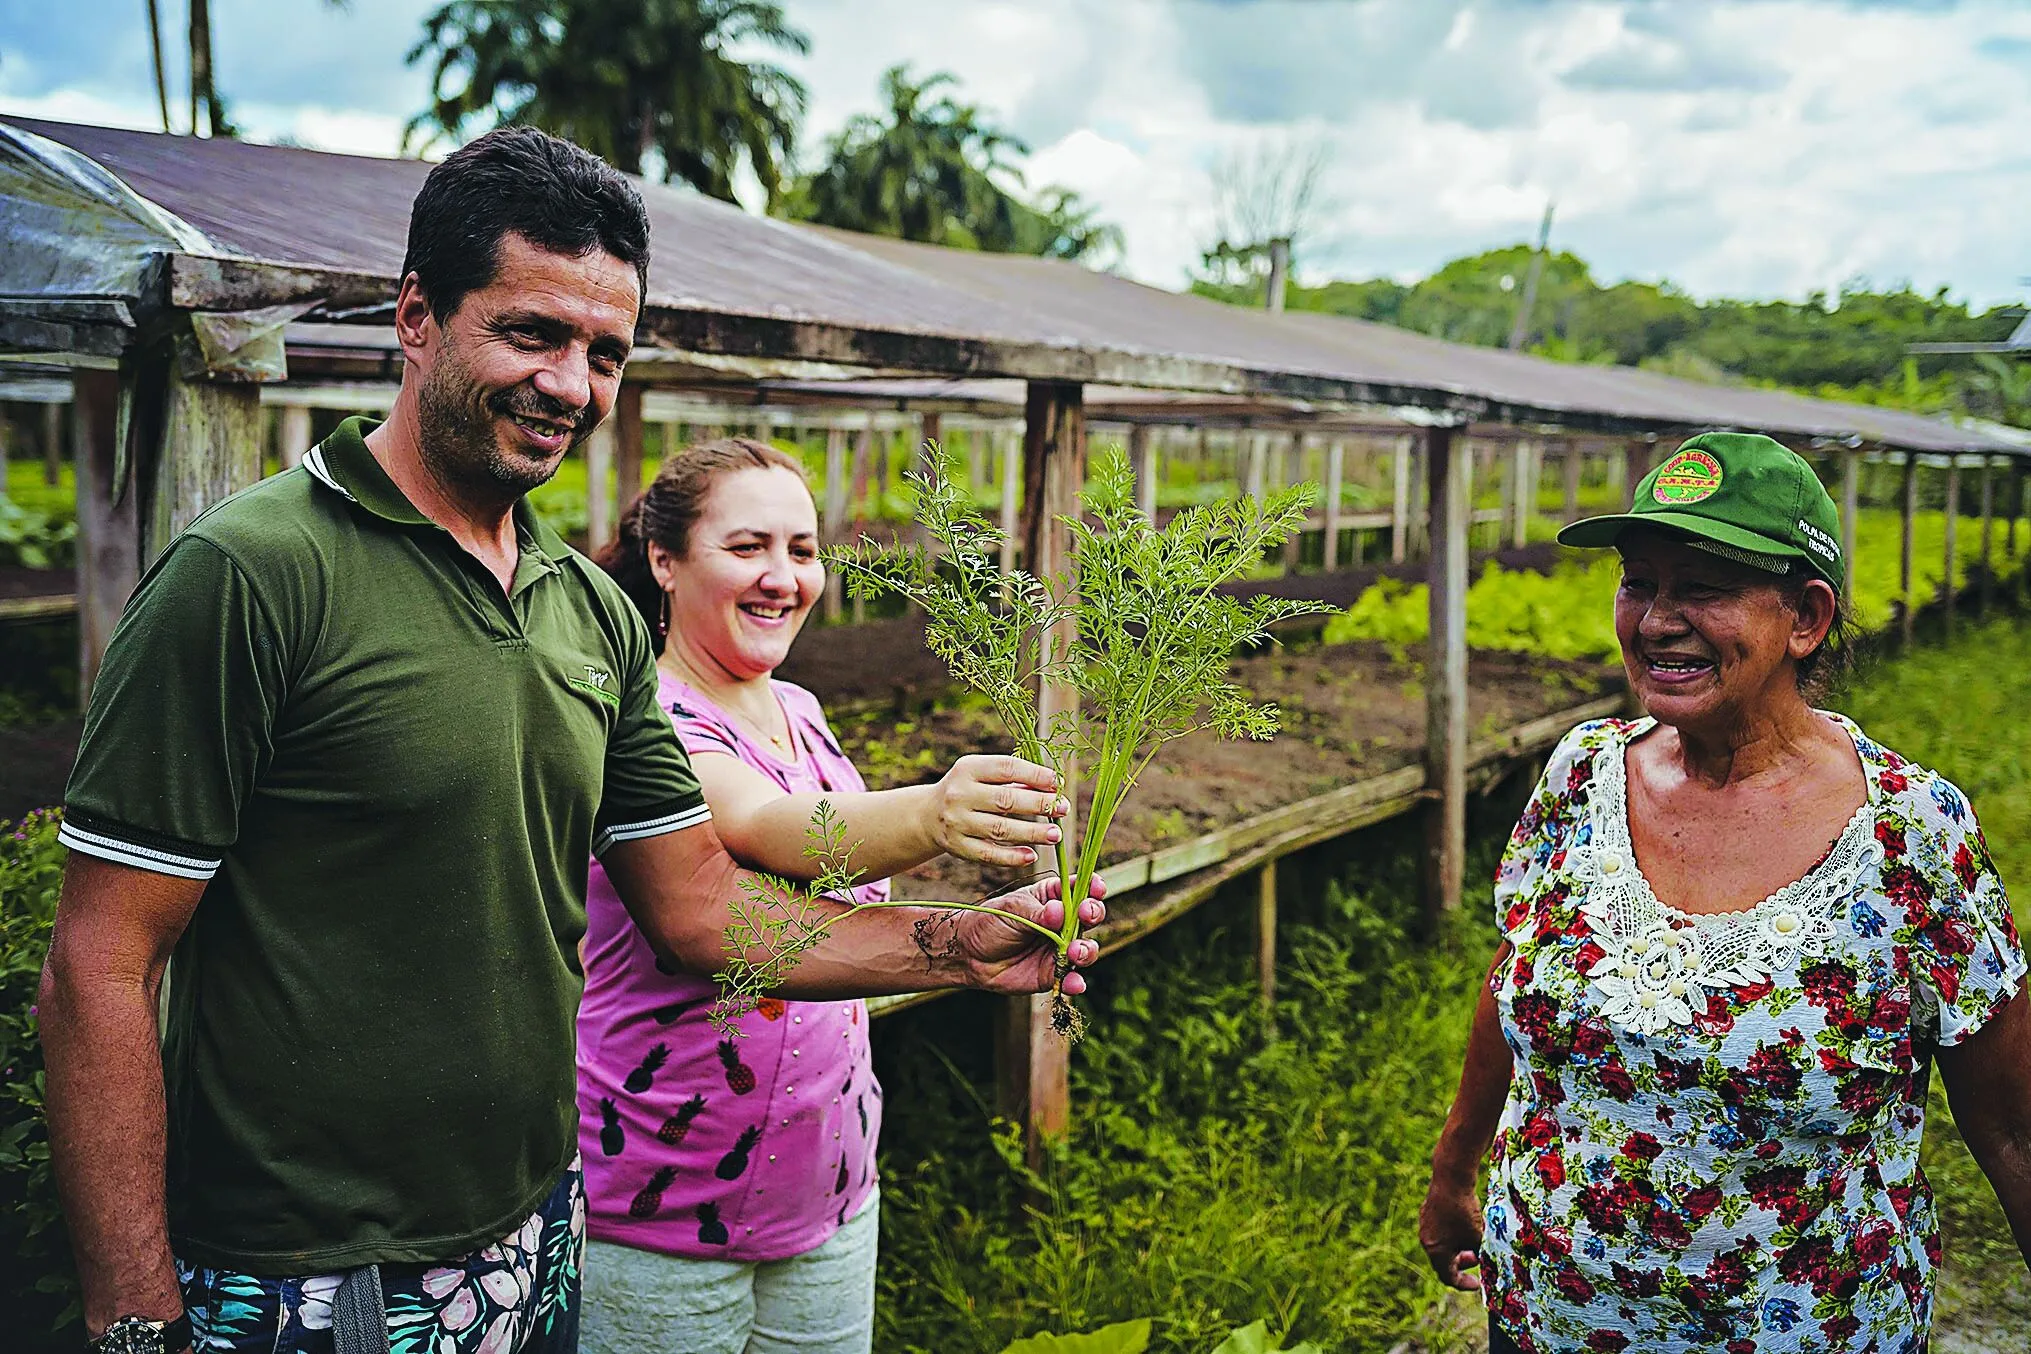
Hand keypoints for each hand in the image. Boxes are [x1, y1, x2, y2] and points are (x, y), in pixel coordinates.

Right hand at [927, 755, 1067, 867]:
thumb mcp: (983, 776)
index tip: (1058, 782)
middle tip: (1064, 808)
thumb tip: (1054, 787)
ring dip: (1032, 833)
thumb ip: (1014, 780)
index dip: (1035, 775)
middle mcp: (959, 795)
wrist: (928, 815)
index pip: (1006, 769)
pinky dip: (1012, 857)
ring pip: (1000, 830)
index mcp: (968, 769)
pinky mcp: (958, 847)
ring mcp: (957, 822)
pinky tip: (1031, 855)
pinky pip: (989, 854)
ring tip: (1056, 834)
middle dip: (1040, 804)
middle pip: (1006, 801)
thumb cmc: (969, 790)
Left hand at [949, 874, 1106, 993]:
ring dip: (1086, 950)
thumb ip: (1037, 913)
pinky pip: (1071, 978)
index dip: (1093, 887)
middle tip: (1087, 915)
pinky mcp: (1054, 973)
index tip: (1096, 888)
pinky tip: (1074, 983)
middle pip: (1090, 917)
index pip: (1080, 889)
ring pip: (1086, 948)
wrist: (969, 955)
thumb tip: (1059, 912)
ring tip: (1076, 952)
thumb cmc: (991, 922)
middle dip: (1094, 914)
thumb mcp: (1012, 910)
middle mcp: (1063, 922)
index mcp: (1054, 897)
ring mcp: (1061, 948)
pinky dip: (1075, 982)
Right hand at [1419, 1172, 1486, 1291]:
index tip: (1476, 1284)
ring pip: (1442, 1245)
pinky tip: (1465, 1223)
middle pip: (1444, 1261)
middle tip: (1477, 1256)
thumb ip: (1477, 1253)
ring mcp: (1425, 1225)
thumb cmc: (1465, 1213)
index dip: (1463, 1284)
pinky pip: (1440, 1231)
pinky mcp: (1427, 1212)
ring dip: (1458, 1247)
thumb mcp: (1476, 1238)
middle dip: (1462, 1262)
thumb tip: (1480, 1258)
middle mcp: (1427, 1241)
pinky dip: (1452, 1234)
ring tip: (1473, 1238)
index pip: (1448, 1277)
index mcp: (1436, 1252)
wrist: (1451, 1180)